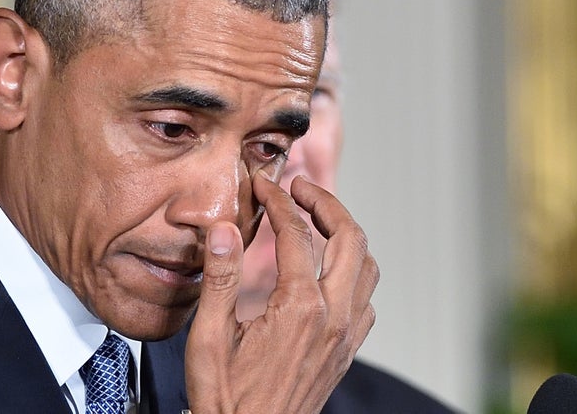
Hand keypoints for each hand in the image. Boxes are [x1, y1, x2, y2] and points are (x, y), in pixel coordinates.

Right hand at [185, 172, 378, 412]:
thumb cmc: (226, 399)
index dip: (279, 201)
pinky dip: (354, 270)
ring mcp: (346, 335)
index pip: (296, 234)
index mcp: (299, 308)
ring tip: (317, 220)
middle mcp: (333, 317)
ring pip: (367, 266)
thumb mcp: (209, 337)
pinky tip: (329, 271)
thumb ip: (220, 277)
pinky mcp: (347, 351)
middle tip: (300, 189)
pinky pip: (367, 298)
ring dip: (346, 235)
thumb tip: (225, 229)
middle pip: (350, 238)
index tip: (264, 184)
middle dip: (326, 203)